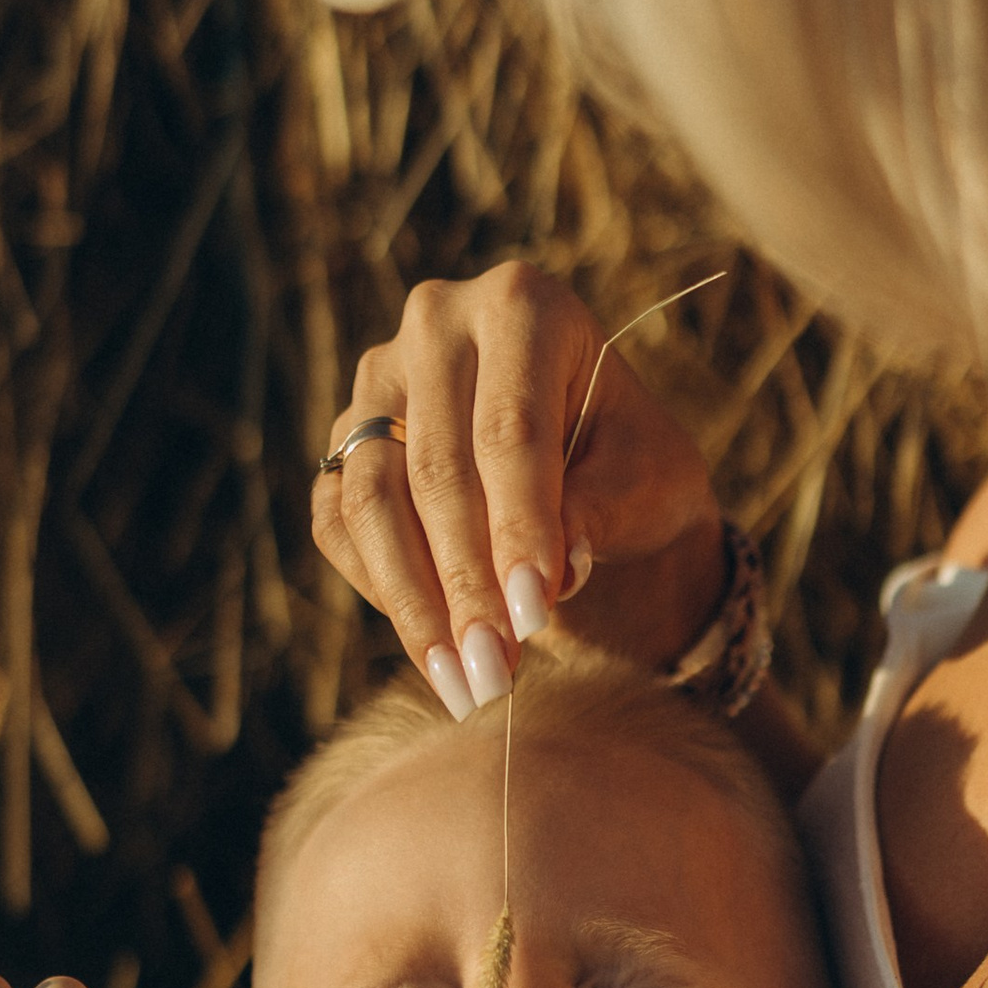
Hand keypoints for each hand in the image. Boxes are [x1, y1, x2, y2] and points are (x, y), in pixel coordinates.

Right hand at [312, 260, 724, 714]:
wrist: (586, 462)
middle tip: (496, 674)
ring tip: (462, 682)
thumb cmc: (629, 463)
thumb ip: (604, 509)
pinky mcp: (343, 441)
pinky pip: (338, 523)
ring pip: (372, 499)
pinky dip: (379, 588)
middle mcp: (434, 324)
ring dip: (414, 602)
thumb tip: (557, 567)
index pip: (509, 430)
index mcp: (521, 305)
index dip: (520, 530)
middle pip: (435, 469)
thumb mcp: (649, 478)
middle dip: (468, 585)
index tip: (534, 617)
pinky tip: (431, 642)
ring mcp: (377, 381)